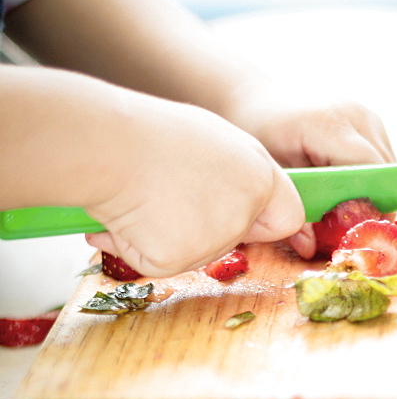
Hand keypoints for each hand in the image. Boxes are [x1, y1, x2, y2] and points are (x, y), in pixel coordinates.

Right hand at [84, 92, 305, 276]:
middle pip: (235, 240)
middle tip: (169, 196)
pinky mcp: (178, 260)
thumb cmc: (150, 136)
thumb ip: (234, 176)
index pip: (287, 217)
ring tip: (145, 196)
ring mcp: (214, 238)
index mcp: (258, 176)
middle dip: (206, 229)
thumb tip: (230, 207)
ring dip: (168, 235)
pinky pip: (160, 263)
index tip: (250, 223)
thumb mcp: (211, 141)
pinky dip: (138, 246)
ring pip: (196, 254)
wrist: (107, 145)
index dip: (266, 222)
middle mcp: (244, 209)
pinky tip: (127, 216)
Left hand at [226, 91, 396, 258]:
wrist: (257, 100)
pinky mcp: (371, 120)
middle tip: (353, 231)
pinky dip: (371, 179)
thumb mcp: (269, 173)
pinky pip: (382, 158)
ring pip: (389, 165)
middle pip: (385, 169)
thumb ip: (291, 210)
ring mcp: (366, 113)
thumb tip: (312, 249)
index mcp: (326, 123)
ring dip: (375, 191)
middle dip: (374, 203)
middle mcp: (354, 113)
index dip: (370, 204)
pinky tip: (346, 188)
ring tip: (347, 209)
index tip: (360, 233)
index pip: (369, 169)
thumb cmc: (256, 133)